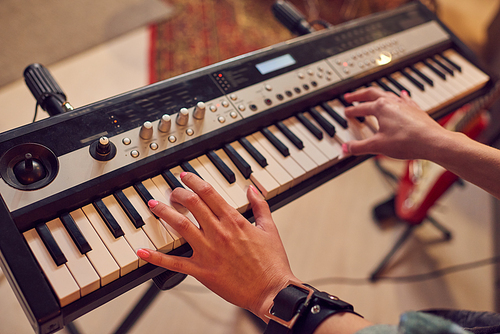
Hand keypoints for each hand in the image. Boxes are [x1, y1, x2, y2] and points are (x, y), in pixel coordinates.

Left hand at [137, 173, 298, 320]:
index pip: (208, 193)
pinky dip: (157, 257)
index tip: (185, 176)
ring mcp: (208, 251)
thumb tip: (251, 187)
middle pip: (191, 204)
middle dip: (177, 193)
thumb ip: (260, 205)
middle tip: (170, 190)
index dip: (194, 181)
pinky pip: (175, 263)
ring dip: (164, 213)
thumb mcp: (270, 228)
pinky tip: (143, 251)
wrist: (271, 291)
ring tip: (153, 205)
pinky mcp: (202, 271)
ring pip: (180, 226)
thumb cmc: (272, 263)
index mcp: (234, 221)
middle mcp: (218, 232)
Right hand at [343, 87, 448, 159]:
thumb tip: (345, 148)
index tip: (346, 112)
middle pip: (372, 93)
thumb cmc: (408, 141)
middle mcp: (393, 102)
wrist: (433, 141)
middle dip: (359, 94)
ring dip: (376, 94)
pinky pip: (405, 99)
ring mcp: (405, 105)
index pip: (361, 108)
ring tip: (371, 94)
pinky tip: (401, 95)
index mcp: (381, 107)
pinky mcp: (415, 110)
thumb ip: (359, 147)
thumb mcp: (377, 146)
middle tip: (350, 96)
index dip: (352, 111)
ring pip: (387, 93)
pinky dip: (398, 96)